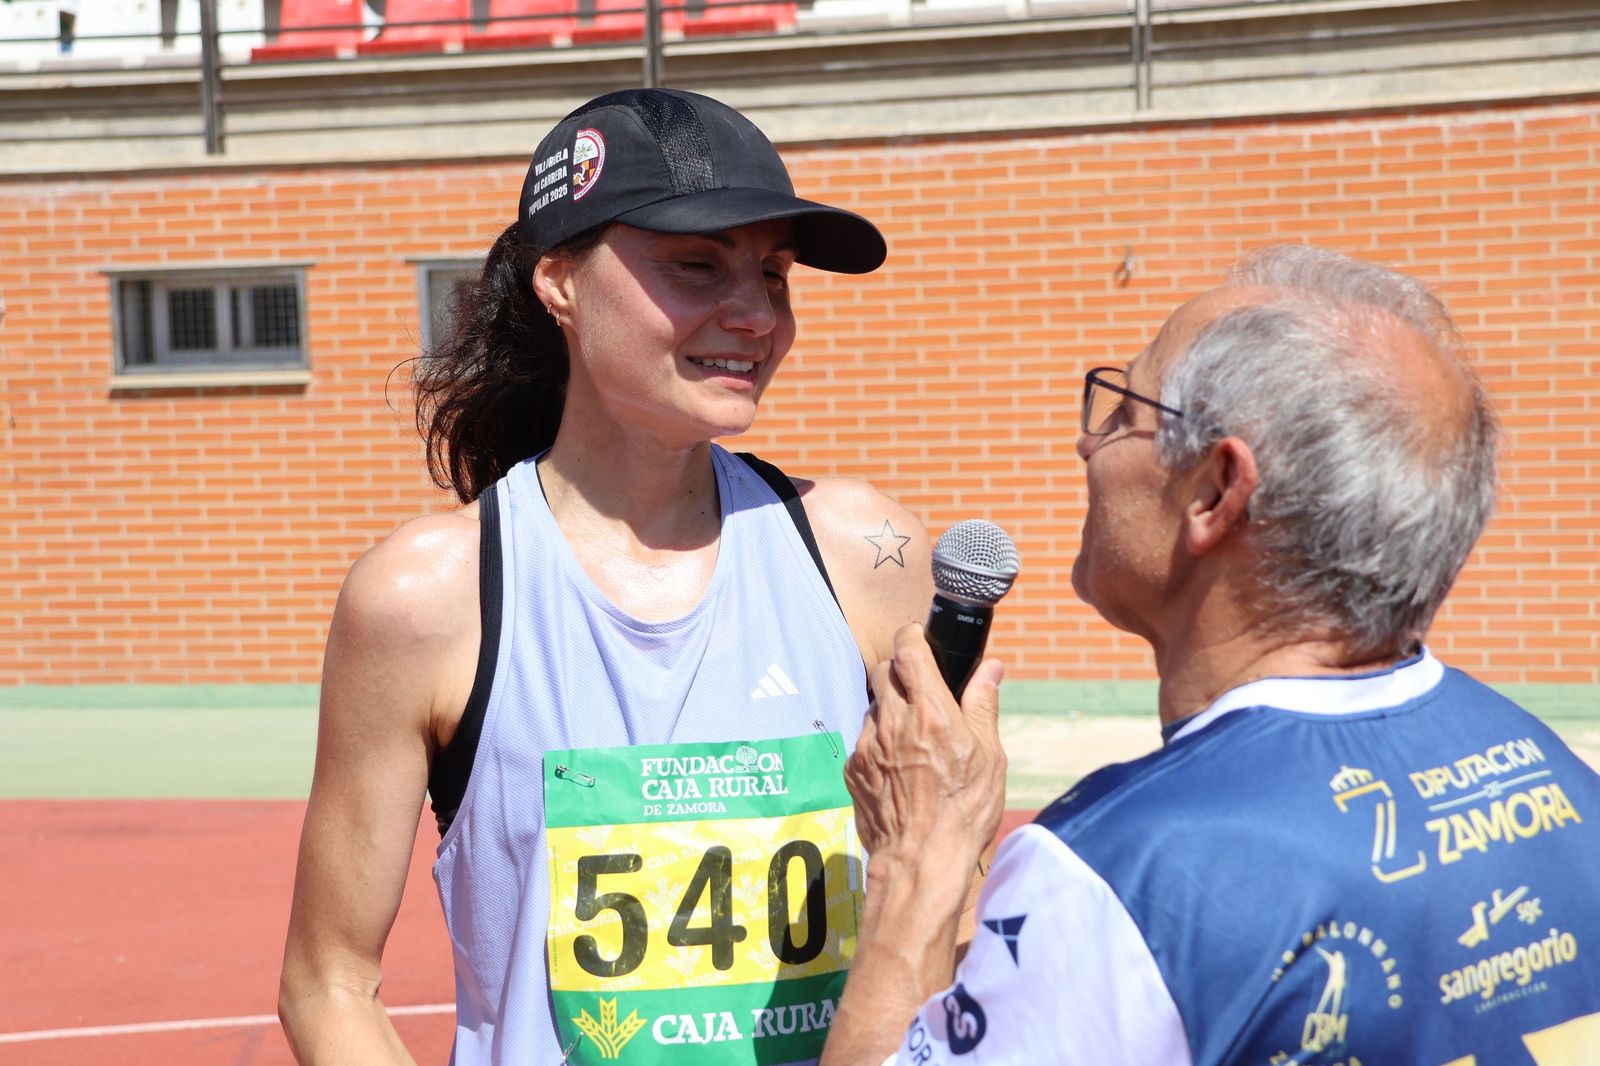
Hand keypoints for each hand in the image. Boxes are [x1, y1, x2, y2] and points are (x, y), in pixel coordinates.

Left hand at [845, 623, 1005, 863]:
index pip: (909, 649)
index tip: (919, 638)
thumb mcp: (989, 757)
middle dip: (901, 670)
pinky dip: (880, 743)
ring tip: (915, 739)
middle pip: (884, 670)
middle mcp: (893, 722)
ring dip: (891, 710)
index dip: (912, 636)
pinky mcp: (854, 769)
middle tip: (922, 690)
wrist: (921, 863)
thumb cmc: (964, 813)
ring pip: (874, 706)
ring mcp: (868, 745)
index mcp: (931, 714)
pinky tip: (900, 768)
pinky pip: (864, 740)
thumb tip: (991, 668)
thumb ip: (983, 706)